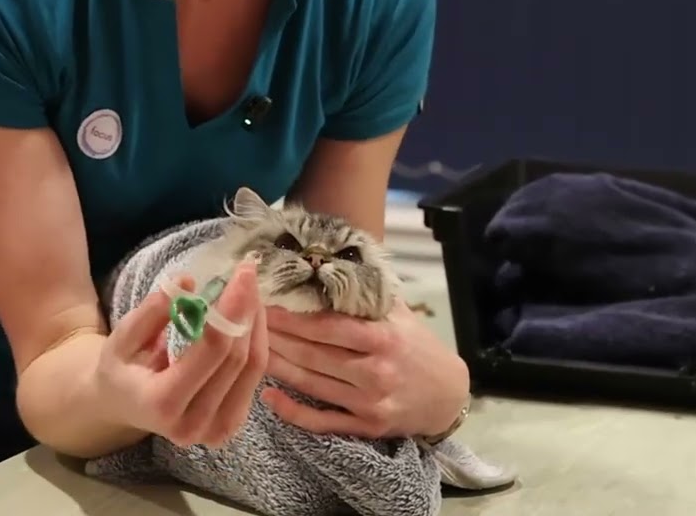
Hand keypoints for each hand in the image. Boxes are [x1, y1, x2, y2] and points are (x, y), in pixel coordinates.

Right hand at [93, 260, 267, 447]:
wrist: (122, 406)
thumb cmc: (121, 369)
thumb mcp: (122, 337)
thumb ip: (151, 312)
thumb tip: (187, 283)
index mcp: (162, 404)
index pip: (212, 350)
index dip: (232, 308)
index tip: (241, 273)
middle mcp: (193, 425)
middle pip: (237, 359)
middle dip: (247, 311)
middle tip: (248, 274)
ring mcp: (215, 432)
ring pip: (253, 368)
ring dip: (257, 324)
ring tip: (251, 291)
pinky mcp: (231, 425)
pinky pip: (253, 378)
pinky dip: (255, 342)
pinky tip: (249, 317)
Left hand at [262, 298, 469, 438]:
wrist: (448, 396)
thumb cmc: (419, 348)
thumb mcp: (401, 315)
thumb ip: (367, 297)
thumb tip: (327, 267)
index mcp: (383, 337)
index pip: (328, 326)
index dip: (292, 316)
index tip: (265, 303)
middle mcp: (375, 370)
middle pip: (313, 354)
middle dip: (276, 337)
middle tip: (247, 322)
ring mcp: (368, 402)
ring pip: (311, 384)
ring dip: (277, 366)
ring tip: (249, 349)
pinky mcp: (364, 426)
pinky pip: (322, 420)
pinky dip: (292, 411)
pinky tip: (268, 395)